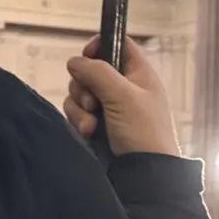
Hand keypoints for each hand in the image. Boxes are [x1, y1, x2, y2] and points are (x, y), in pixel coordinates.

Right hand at [64, 36, 180, 155]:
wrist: (143, 174)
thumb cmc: (143, 132)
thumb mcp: (123, 96)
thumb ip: (98, 72)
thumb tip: (75, 62)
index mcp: (138, 74)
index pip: (118, 44)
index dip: (100, 45)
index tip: (87, 56)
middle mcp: (122, 88)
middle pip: (90, 69)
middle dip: (83, 85)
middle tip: (93, 103)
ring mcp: (108, 107)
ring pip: (79, 93)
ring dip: (79, 108)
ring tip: (91, 125)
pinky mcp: (96, 125)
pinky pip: (76, 113)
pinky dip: (78, 121)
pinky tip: (88, 134)